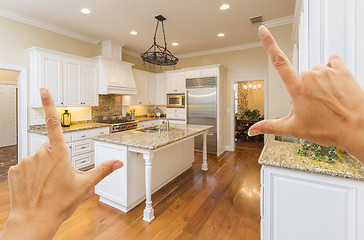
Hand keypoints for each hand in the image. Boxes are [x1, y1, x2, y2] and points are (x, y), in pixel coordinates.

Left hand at [0, 88, 122, 239]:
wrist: (34, 220)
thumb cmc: (58, 203)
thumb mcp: (85, 185)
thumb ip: (102, 170)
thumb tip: (118, 162)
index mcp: (58, 154)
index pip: (54, 123)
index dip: (49, 104)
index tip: (43, 90)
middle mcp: (40, 154)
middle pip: (50, 147)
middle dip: (55, 158)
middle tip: (59, 177)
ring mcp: (25, 162)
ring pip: (37, 157)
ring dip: (43, 167)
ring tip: (48, 185)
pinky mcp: (14, 170)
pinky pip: (25, 167)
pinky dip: (31, 174)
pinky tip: (36, 186)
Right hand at [249, 25, 363, 161]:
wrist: (356, 129)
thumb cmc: (327, 129)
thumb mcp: (294, 129)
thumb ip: (270, 126)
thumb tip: (252, 130)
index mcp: (296, 88)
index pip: (278, 61)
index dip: (269, 44)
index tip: (263, 31)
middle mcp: (310, 76)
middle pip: (301, 75)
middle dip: (304, 87)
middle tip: (313, 105)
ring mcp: (327, 72)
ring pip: (316, 71)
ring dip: (319, 82)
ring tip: (327, 99)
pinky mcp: (342, 70)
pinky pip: (333, 62)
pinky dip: (332, 71)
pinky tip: (335, 85)